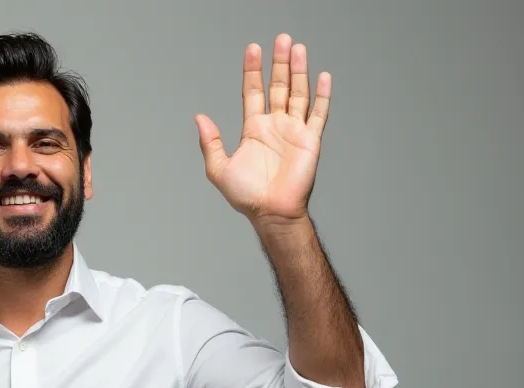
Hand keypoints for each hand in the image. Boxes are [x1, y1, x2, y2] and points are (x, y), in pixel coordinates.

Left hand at [195, 34, 330, 225]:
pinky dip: (322, 95)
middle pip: (278, 86)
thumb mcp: (219, 168)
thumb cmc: (246, 196)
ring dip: (298, 71)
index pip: (253, 91)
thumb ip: (211, 143)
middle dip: (279, 63)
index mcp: (254, 129)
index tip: (253, 48)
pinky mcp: (310, 140)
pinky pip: (318, 114)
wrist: (271, 212)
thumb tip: (199, 118)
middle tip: (281, 39)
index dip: (253, 70)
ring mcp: (294, 131)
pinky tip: (323, 76)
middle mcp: (275, 125)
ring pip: (298, 93)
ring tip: (297, 48)